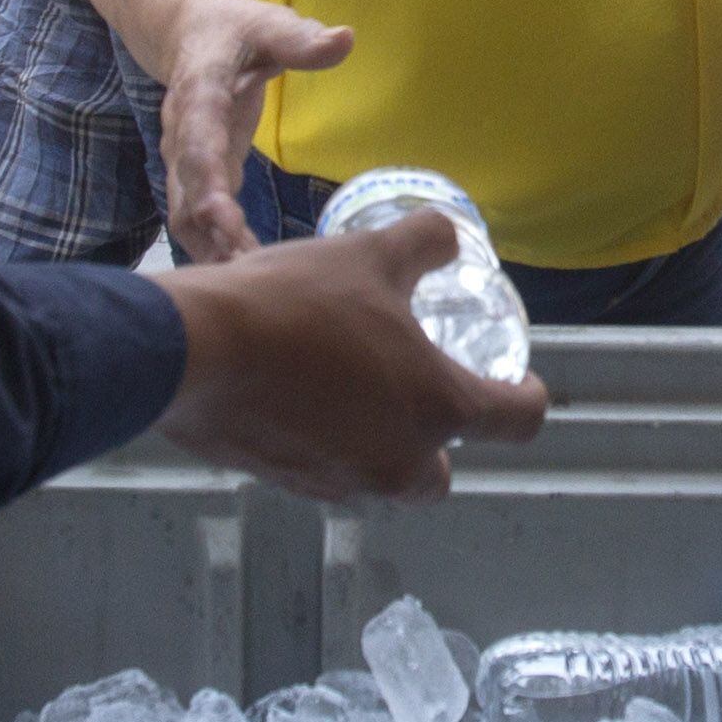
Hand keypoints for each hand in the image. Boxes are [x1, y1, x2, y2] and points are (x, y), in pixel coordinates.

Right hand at [153, 212, 548, 497]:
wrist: (194, 351)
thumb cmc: (298, 303)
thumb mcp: (371, 254)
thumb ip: (425, 244)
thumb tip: (449, 237)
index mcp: (438, 409)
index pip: (517, 419)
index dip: (527, 396)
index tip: (519, 379)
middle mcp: (398, 462)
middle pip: (440, 471)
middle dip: (438, 439)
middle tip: (418, 388)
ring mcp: (340, 481)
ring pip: (379, 474)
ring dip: (377, 440)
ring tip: (352, 383)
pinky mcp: (287, 484)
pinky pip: (325, 471)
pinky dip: (325, 443)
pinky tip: (300, 396)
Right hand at [155, 0, 350, 265]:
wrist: (194, 35)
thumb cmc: (239, 30)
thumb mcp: (269, 23)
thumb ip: (302, 38)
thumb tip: (344, 39)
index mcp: (199, 91)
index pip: (197, 135)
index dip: (204, 174)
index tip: (220, 212)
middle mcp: (183, 132)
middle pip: (185, 187)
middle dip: (209, 227)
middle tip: (241, 264)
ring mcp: (186, 158)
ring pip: (186, 212)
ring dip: (211, 247)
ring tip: (248, 281)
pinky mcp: (201, 176)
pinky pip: (201, 219)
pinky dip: (219, 246)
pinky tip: (250, 274)